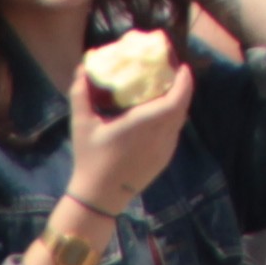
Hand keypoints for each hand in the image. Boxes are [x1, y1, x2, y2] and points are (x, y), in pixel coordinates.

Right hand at [63, 53, 194, 216]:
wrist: (99, 197)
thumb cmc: (90, 158)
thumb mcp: (82, 124)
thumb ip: (81, 94)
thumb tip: (82, 68)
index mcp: (143, 124)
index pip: (175, 100)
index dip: (184, 82)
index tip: (181, 67)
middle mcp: (160, 136)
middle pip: (182, 107)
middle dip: (182, 88)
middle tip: (173, 74)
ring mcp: (165, 151)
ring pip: (179, 121)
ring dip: (178, 103)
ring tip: (168, 90)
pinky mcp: (164, 161)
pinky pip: (174, 133)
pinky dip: (173, 119)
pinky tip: (160, 115)